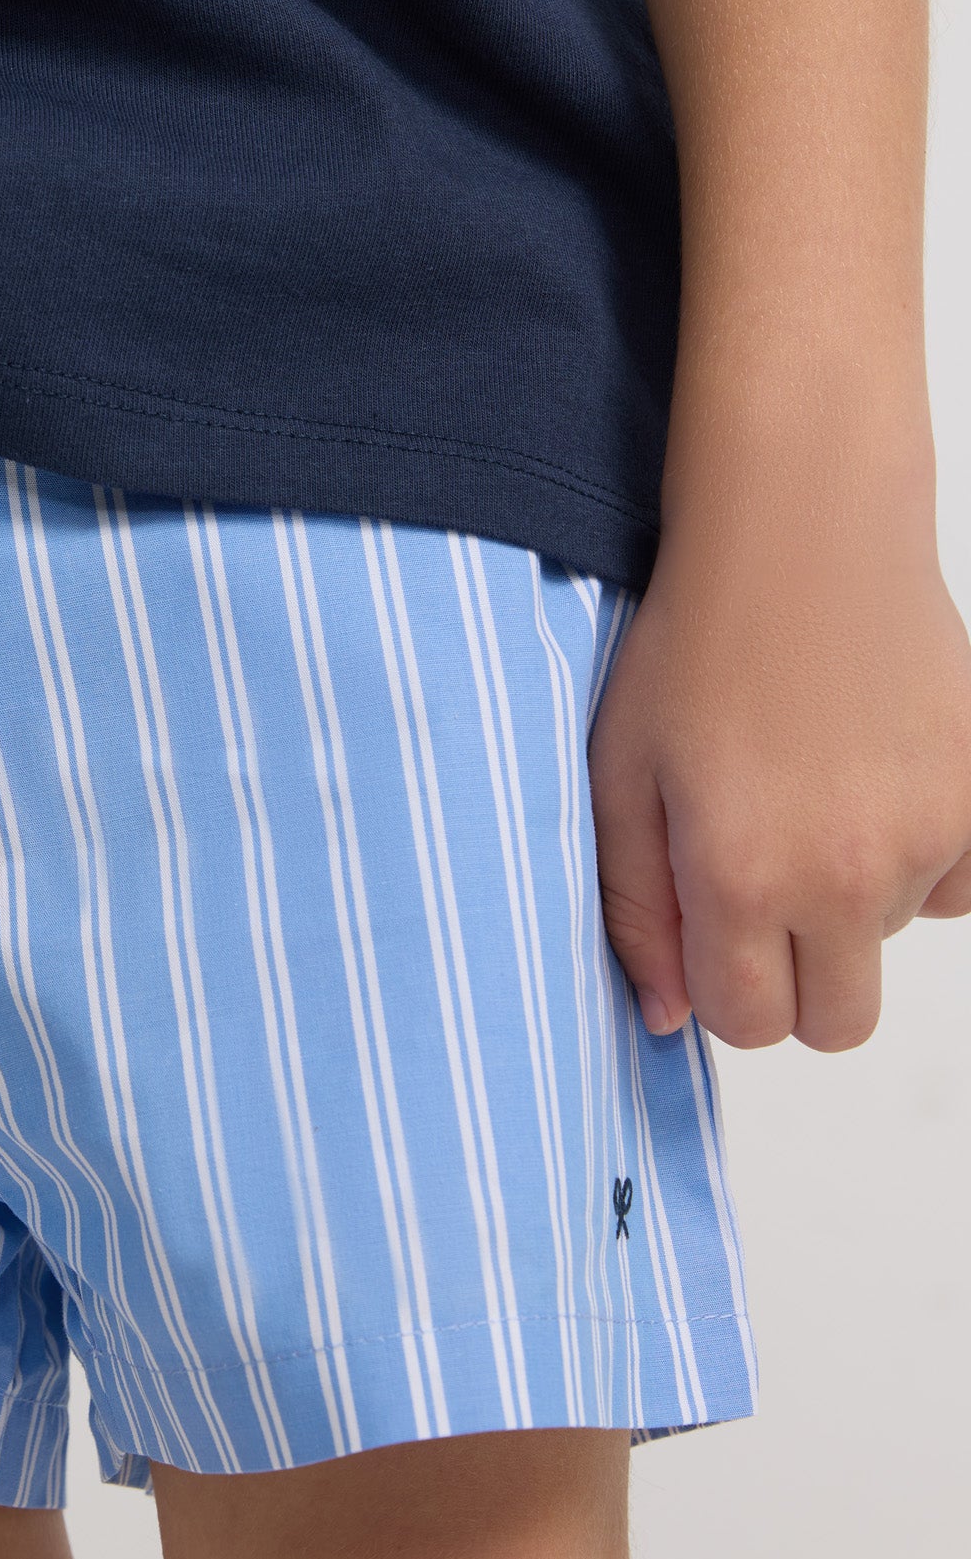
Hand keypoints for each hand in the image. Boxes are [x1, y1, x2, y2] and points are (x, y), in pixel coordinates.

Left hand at [591, 437, 970, 1051]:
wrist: (802, 534)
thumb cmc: (698, 643)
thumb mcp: (621, 769)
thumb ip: (635, 905)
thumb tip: (665, 1016)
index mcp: (739, 874)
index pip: (747, 1022)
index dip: (720, 982)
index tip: (709, 923)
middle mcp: (843, 874)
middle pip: (836, 1024)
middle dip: (793, 978)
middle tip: (763, 885)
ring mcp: (926, 838)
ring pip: (889, 941)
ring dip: (850, 899)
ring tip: (808, 788)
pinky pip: (954, 887)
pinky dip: (917, 856)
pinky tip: (868, 774)